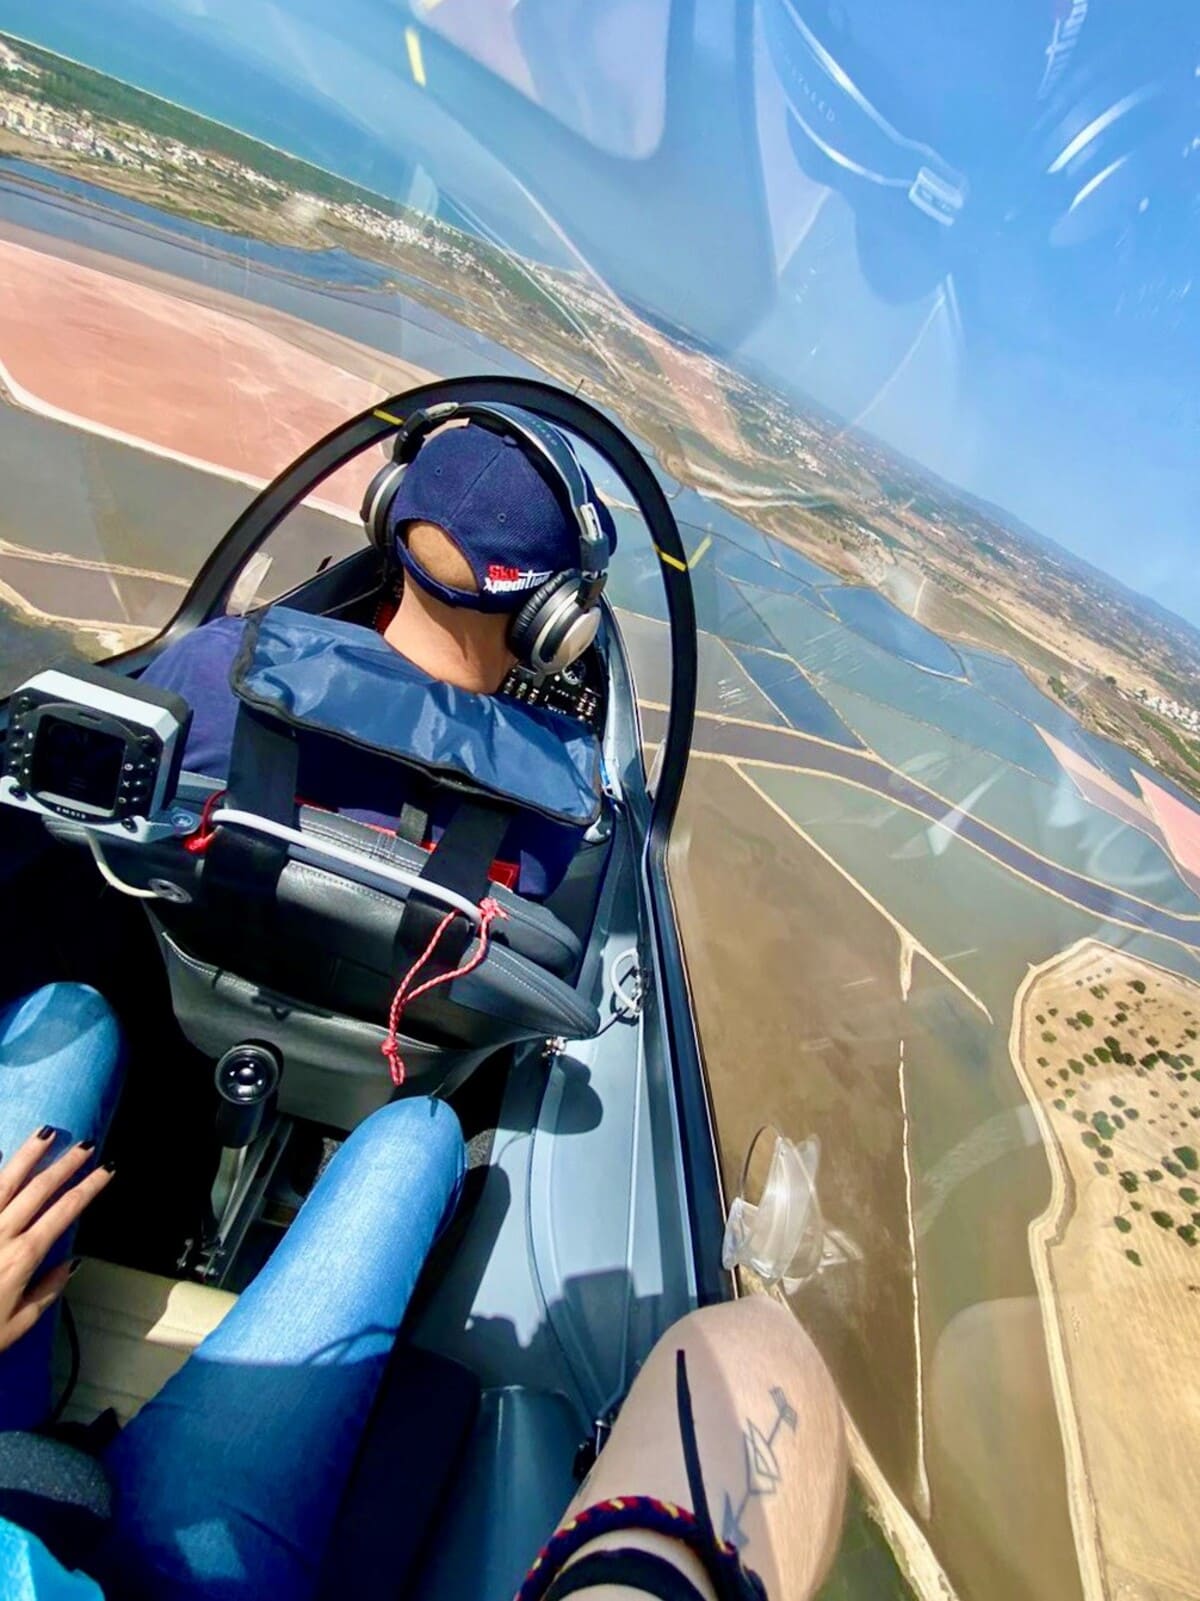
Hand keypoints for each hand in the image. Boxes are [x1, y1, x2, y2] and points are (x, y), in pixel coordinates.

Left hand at [0, 1127, 113, 1354]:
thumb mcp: (18, 1323)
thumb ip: (47, 1290)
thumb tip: (72, 1263)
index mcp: (23, 1256)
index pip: (64, 1212)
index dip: (89, 1188)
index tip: (107, 1169)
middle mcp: (1, 1234)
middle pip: (38, 1189)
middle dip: (65, 1164)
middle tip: (85, 1145)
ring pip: (6, 1181)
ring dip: (28, 1155)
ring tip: (46, 1133)